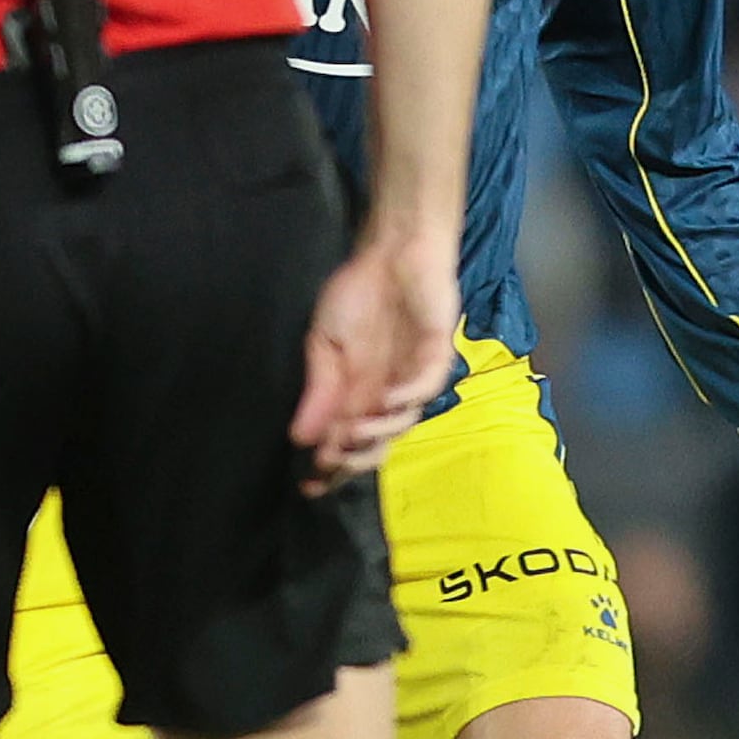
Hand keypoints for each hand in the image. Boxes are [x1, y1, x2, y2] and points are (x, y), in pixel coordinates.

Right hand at [288, 223, 458, 486]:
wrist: (390, 254)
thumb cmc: (358, 295)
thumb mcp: (325, 345)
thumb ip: (318, 390)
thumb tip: (300, 438)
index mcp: (360, 394)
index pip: (346, 441)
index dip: (331, 465)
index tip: (309, 484)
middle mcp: (388, 393)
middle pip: (378, 443)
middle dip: (355, 460)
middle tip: (331, 467)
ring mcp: (415, 376)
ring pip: (404, 421)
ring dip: (377, 432)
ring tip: (351, 433)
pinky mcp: (437, 355)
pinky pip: (427, 385)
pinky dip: (407, 397)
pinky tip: (385, 401)